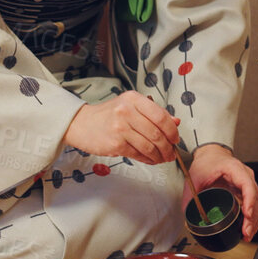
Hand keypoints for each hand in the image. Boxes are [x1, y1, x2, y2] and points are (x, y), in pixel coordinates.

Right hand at [63, 92, 179, 164]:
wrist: (81, 124)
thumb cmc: (108, 116)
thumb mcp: (130, 107)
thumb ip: (153, 114)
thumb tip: (176, 122)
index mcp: (133, 99)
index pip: (161, 115)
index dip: (172, 130)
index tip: (175, 139)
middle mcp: (126, 111)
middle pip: (157, 133)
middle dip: (167, 147)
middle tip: (171, 154)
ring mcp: (120, 127)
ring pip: (149, 146)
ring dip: (159, 156)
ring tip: (162, 158)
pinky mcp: (115, 143)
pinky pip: (138, 154)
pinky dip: (148, 159)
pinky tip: (150, 159)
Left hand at [188, 144, 257, 240]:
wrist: (211, 154)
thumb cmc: (207, 162)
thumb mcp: (195, 177)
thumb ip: (190, 196)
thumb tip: (187, 214)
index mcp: (235, 169)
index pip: (248, 185)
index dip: (249, 201)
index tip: (247, 214)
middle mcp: (246, 176)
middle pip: (256, 198)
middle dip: (253, 218)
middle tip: (246, 232)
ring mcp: (248, 184)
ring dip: (255, 220)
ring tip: (247, 235)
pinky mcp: (246, 191)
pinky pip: (255, 205)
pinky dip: (253, 218)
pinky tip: (248, 228)